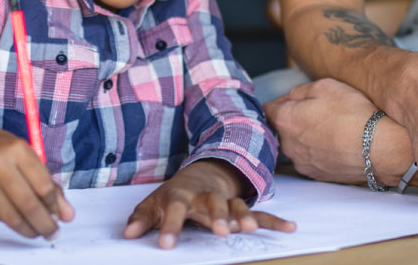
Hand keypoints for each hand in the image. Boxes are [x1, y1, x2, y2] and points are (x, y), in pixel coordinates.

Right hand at [0, 122, 72, 239]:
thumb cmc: (0, 149)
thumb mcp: (26, 155)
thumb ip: (47, 183)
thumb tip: (66, 214)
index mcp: (17, 149)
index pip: (43, 185)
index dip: (55, 206)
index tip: (61, 216)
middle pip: (28, 204)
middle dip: (45, 223)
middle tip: (53, 232)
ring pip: (12, 216)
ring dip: (30, 229)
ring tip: (39, 232)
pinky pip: (0, 217)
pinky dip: (14, 224)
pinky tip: (22, 224)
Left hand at [123, 160, 294, 248]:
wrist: (201, 173)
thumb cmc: (174, 195)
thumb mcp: (153, 204)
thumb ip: (141, 219)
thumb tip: (127, 236)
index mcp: (182, 196)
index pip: (174, 210)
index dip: (170, 227)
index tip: (166, 245)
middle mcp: (206, 196)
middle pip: (212, 203)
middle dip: (216, 216)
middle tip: (221, 232)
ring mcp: (226, 200)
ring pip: (237, 206)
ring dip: (244, 216)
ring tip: (248, 228)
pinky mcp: (241, 207)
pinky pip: (260, 213)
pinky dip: (275, 221)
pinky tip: (290, 227)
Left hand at [265, 78, 389, 183]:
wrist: (380, 149)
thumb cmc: (353, 114)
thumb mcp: (326, 86)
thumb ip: (300, 91)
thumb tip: (291, 98)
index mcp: (285, 120)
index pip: (267, 109)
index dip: (281, 102)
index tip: (294, 100)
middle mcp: (288, 145)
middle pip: (281, 129)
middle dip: (293, 120)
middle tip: (317, 113)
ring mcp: (302, 163)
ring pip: (295, 145)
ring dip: (306, 137)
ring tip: (330, 130)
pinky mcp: (317, 175)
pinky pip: (310, 159)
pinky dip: (318, 152)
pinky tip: (335, 145)